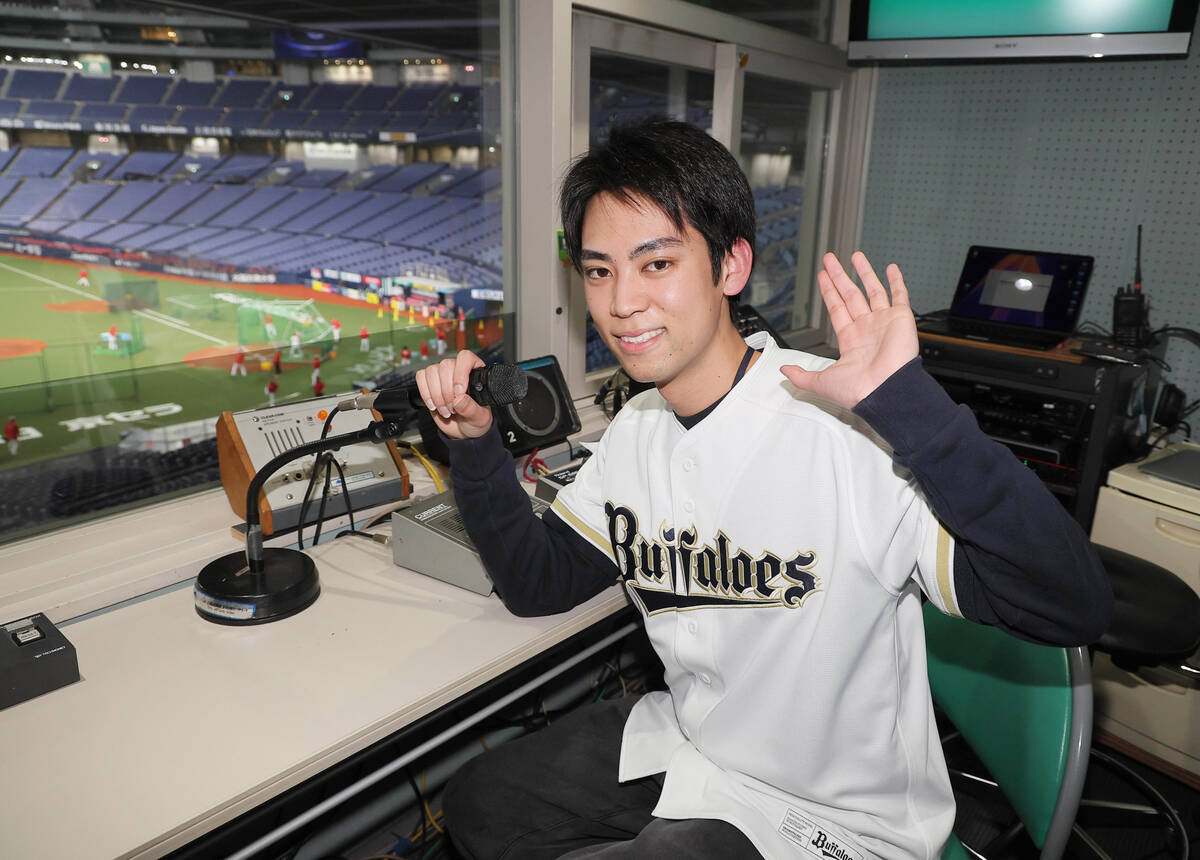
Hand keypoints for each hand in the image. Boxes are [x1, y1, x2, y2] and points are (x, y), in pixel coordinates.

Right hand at [414, 350, 493, 439]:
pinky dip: (425, 393)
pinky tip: (434, 405)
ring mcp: (443, 375)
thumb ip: (473, 409)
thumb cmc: (475, 419)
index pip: (465, 358)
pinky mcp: (429, 382)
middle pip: (446, 366)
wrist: (463, 429)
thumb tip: (460, 399)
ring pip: (432, 371)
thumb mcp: (480, 418)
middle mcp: (458, 369)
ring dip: (436, 395)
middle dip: (447, 391)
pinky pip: (421, 377)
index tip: (459, 393)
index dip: (460, 373)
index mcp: (475, 372)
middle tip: (453, 408)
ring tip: (446, 410)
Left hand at [781, 251, 918, 408]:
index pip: (836, 308)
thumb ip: (801, 375)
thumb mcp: (821, 381)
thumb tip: (784, 371)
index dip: (829, 291)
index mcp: (850, 340)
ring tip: (855, 256)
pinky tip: (891, 268)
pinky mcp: (901, 319)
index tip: (822, 276)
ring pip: (873, 291)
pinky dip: (897, 281)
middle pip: (851, 295)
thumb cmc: (858, 390)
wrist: (885, 391)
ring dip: (864, 273)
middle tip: (830, 260)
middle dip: (840, 276)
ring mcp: (884, 322)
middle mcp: (867, 328)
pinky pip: (900, 295)